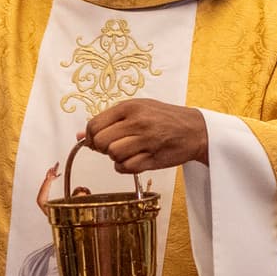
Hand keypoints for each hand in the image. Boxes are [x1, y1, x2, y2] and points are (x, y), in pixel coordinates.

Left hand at [81, 98, 208, 173]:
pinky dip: (125, 167)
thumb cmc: (164, 118)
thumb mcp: (136, 109)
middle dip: (101, 148)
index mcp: (129, 107)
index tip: (95, 141)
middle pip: (101, 142)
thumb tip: (80, 135)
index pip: (94, 125)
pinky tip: (134, 160)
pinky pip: (126, 168)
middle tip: (112, 146)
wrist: (196, 129)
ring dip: (116, 157)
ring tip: (127, 152)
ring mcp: (146, 141)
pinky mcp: (153, 158)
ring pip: (113, 155)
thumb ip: (108, 120)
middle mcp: (137, 122)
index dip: (90, 137)